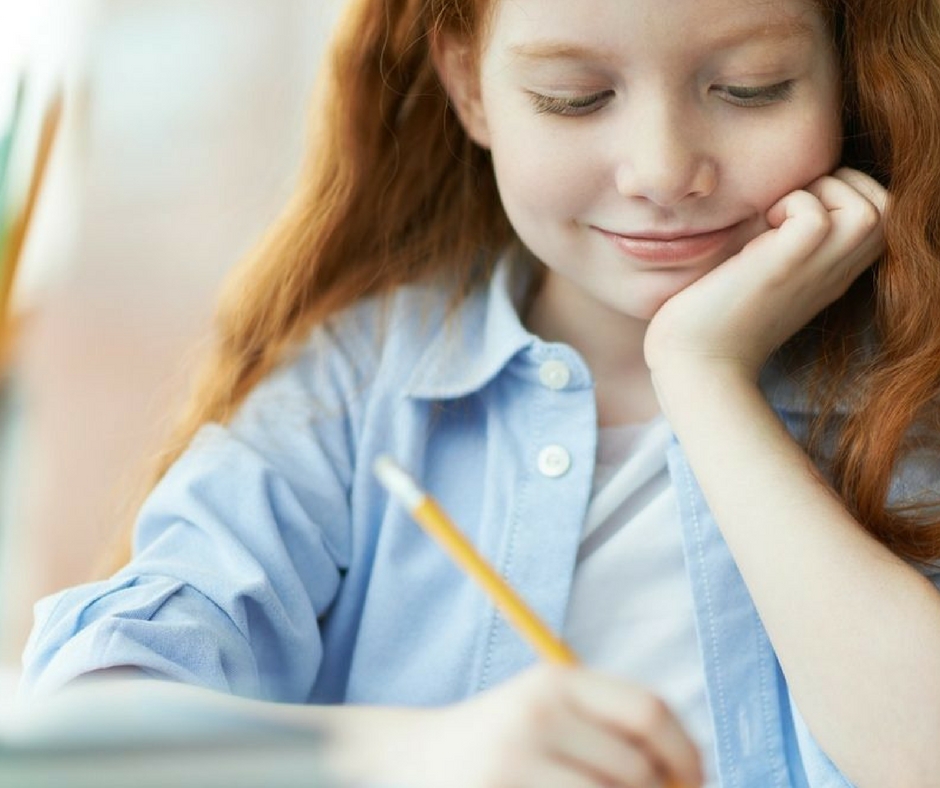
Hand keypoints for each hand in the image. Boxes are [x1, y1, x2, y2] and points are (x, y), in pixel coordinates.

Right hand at [323, 664, 702, 787]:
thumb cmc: (506, 741)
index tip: (696, 784)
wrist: (419, 757)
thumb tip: (692, 778)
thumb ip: (613, 729)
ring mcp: (514, 759)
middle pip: (637, 768)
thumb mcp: (554, 712)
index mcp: (557, 678)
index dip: (686, 754)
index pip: (649, 710)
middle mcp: (536, 711)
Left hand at [643, 168, 886, 386]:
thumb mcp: (757, 271)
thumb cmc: (710, 321)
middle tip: (789, 206)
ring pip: (872, 208)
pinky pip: (816, 214)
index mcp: (830, 273)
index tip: (795, 207)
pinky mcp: (788, 265)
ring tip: (776, 216)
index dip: (848, 192)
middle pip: (888, 207)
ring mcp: (817, 271)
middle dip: (844, 183)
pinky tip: (759, 232)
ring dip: (824, 191)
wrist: (694, 363)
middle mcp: (834, 273)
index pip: (879, 216)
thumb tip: (767, 195)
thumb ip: (776, 238)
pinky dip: (790, 205)